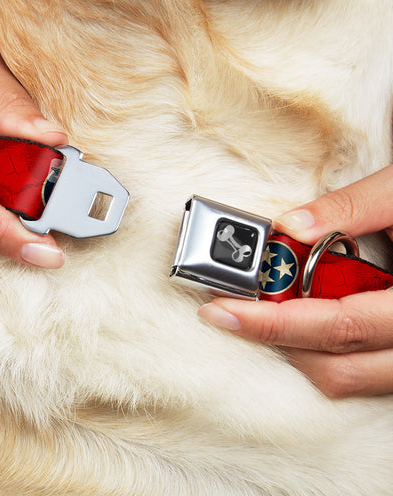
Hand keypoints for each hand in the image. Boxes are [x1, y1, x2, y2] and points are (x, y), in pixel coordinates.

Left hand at [199, 164, 392, 397]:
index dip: (273, 322)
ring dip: (298, 350)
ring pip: (349, 378)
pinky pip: (362, 373)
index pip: (337, 325)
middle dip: (275, 340)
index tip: (222, 310)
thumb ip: (353, 207)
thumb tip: (290, 226)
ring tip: (263, 313)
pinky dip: (324, 352)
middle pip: (337, 366)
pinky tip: (303, 320)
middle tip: (230, 311)